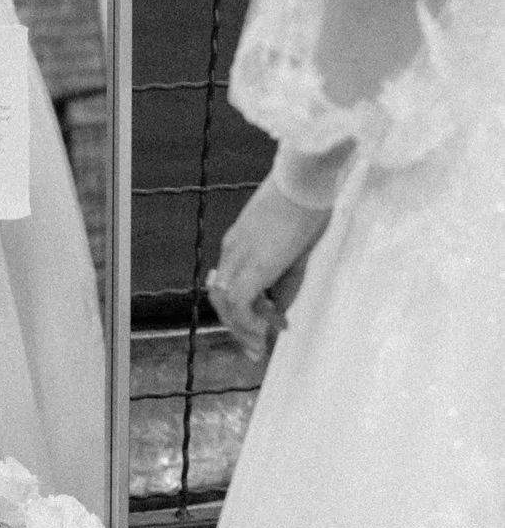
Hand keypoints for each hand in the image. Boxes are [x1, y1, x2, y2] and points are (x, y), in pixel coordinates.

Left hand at [207, 175, 329, 362]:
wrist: (304, 179)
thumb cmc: (306, 201)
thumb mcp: (294, 241)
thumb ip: (285, 273)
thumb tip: (282, 304)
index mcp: (239, 240)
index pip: (230, 281)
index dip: (245, 306)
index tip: (269, 323)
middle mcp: (232, 250)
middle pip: (220, 295)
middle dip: (236, 325)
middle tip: (255, 349)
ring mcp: (239, 256)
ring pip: (224, 302)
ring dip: (240, 328)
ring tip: (258, 348)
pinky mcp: (253, 265)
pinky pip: (239, 303)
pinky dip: (248, 322)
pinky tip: (264, 333)